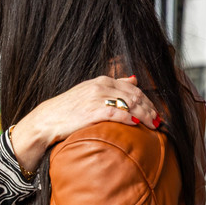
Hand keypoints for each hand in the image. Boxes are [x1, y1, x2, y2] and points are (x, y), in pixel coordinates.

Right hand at [9, 76, 157, 173]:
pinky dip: (131, 118)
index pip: (133, 88)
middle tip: (159, 120)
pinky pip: (118, 113)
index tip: (155, 111)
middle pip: (135, 95)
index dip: (147, 100)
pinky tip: (138, 125)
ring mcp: (98, 98)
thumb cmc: (67, 110)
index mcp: (102, 81)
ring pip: (130, 104)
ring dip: (145, 114)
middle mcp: (101, 86)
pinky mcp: (94, 111)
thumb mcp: (90, 92)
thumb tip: (134, 79)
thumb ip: (113, 86)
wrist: (46, 120)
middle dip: (150, 108)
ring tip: (153, 125)